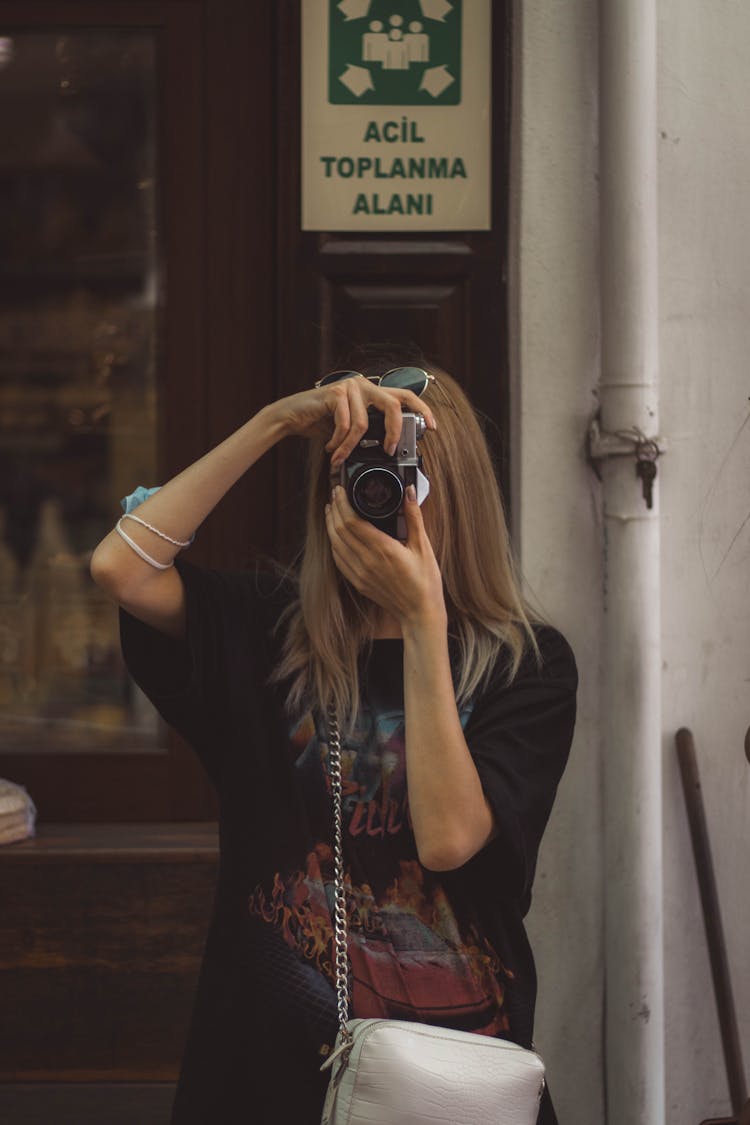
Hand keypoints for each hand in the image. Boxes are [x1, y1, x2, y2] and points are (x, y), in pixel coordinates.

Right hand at [268, 379, 436, 468]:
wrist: (291, 417)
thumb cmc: (321, 423)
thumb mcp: (352, 428)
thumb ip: (371, 429)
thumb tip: (391, 446)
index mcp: (372, 391)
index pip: (405, 395)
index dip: (422, 409)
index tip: (432, 426)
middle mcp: (365, 384)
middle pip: (394, 405)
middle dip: (395, 432)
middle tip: (389, 451)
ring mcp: (351, 386)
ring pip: (365, 423)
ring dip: (351, 447)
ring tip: (340, 457)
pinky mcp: (336, 392)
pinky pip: (346, 425)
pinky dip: (339, 442)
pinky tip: (331, 448)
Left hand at [325, 483, 445, 627]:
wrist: (420, 612)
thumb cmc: (425, 580)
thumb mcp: (423, 546)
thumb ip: (414, 517)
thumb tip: (408, 492)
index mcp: (384, 549)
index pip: (352, 521)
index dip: (342, 503)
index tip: (340, 490)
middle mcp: (368, 561)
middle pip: (339, 530)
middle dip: (334, 510)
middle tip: (335, 495)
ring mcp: (360, 574)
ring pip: (335, 545)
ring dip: (330, 525)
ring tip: (332, 510)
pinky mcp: (358, 583)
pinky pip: (339, 560)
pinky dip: (334, 544)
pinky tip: (336, 536)